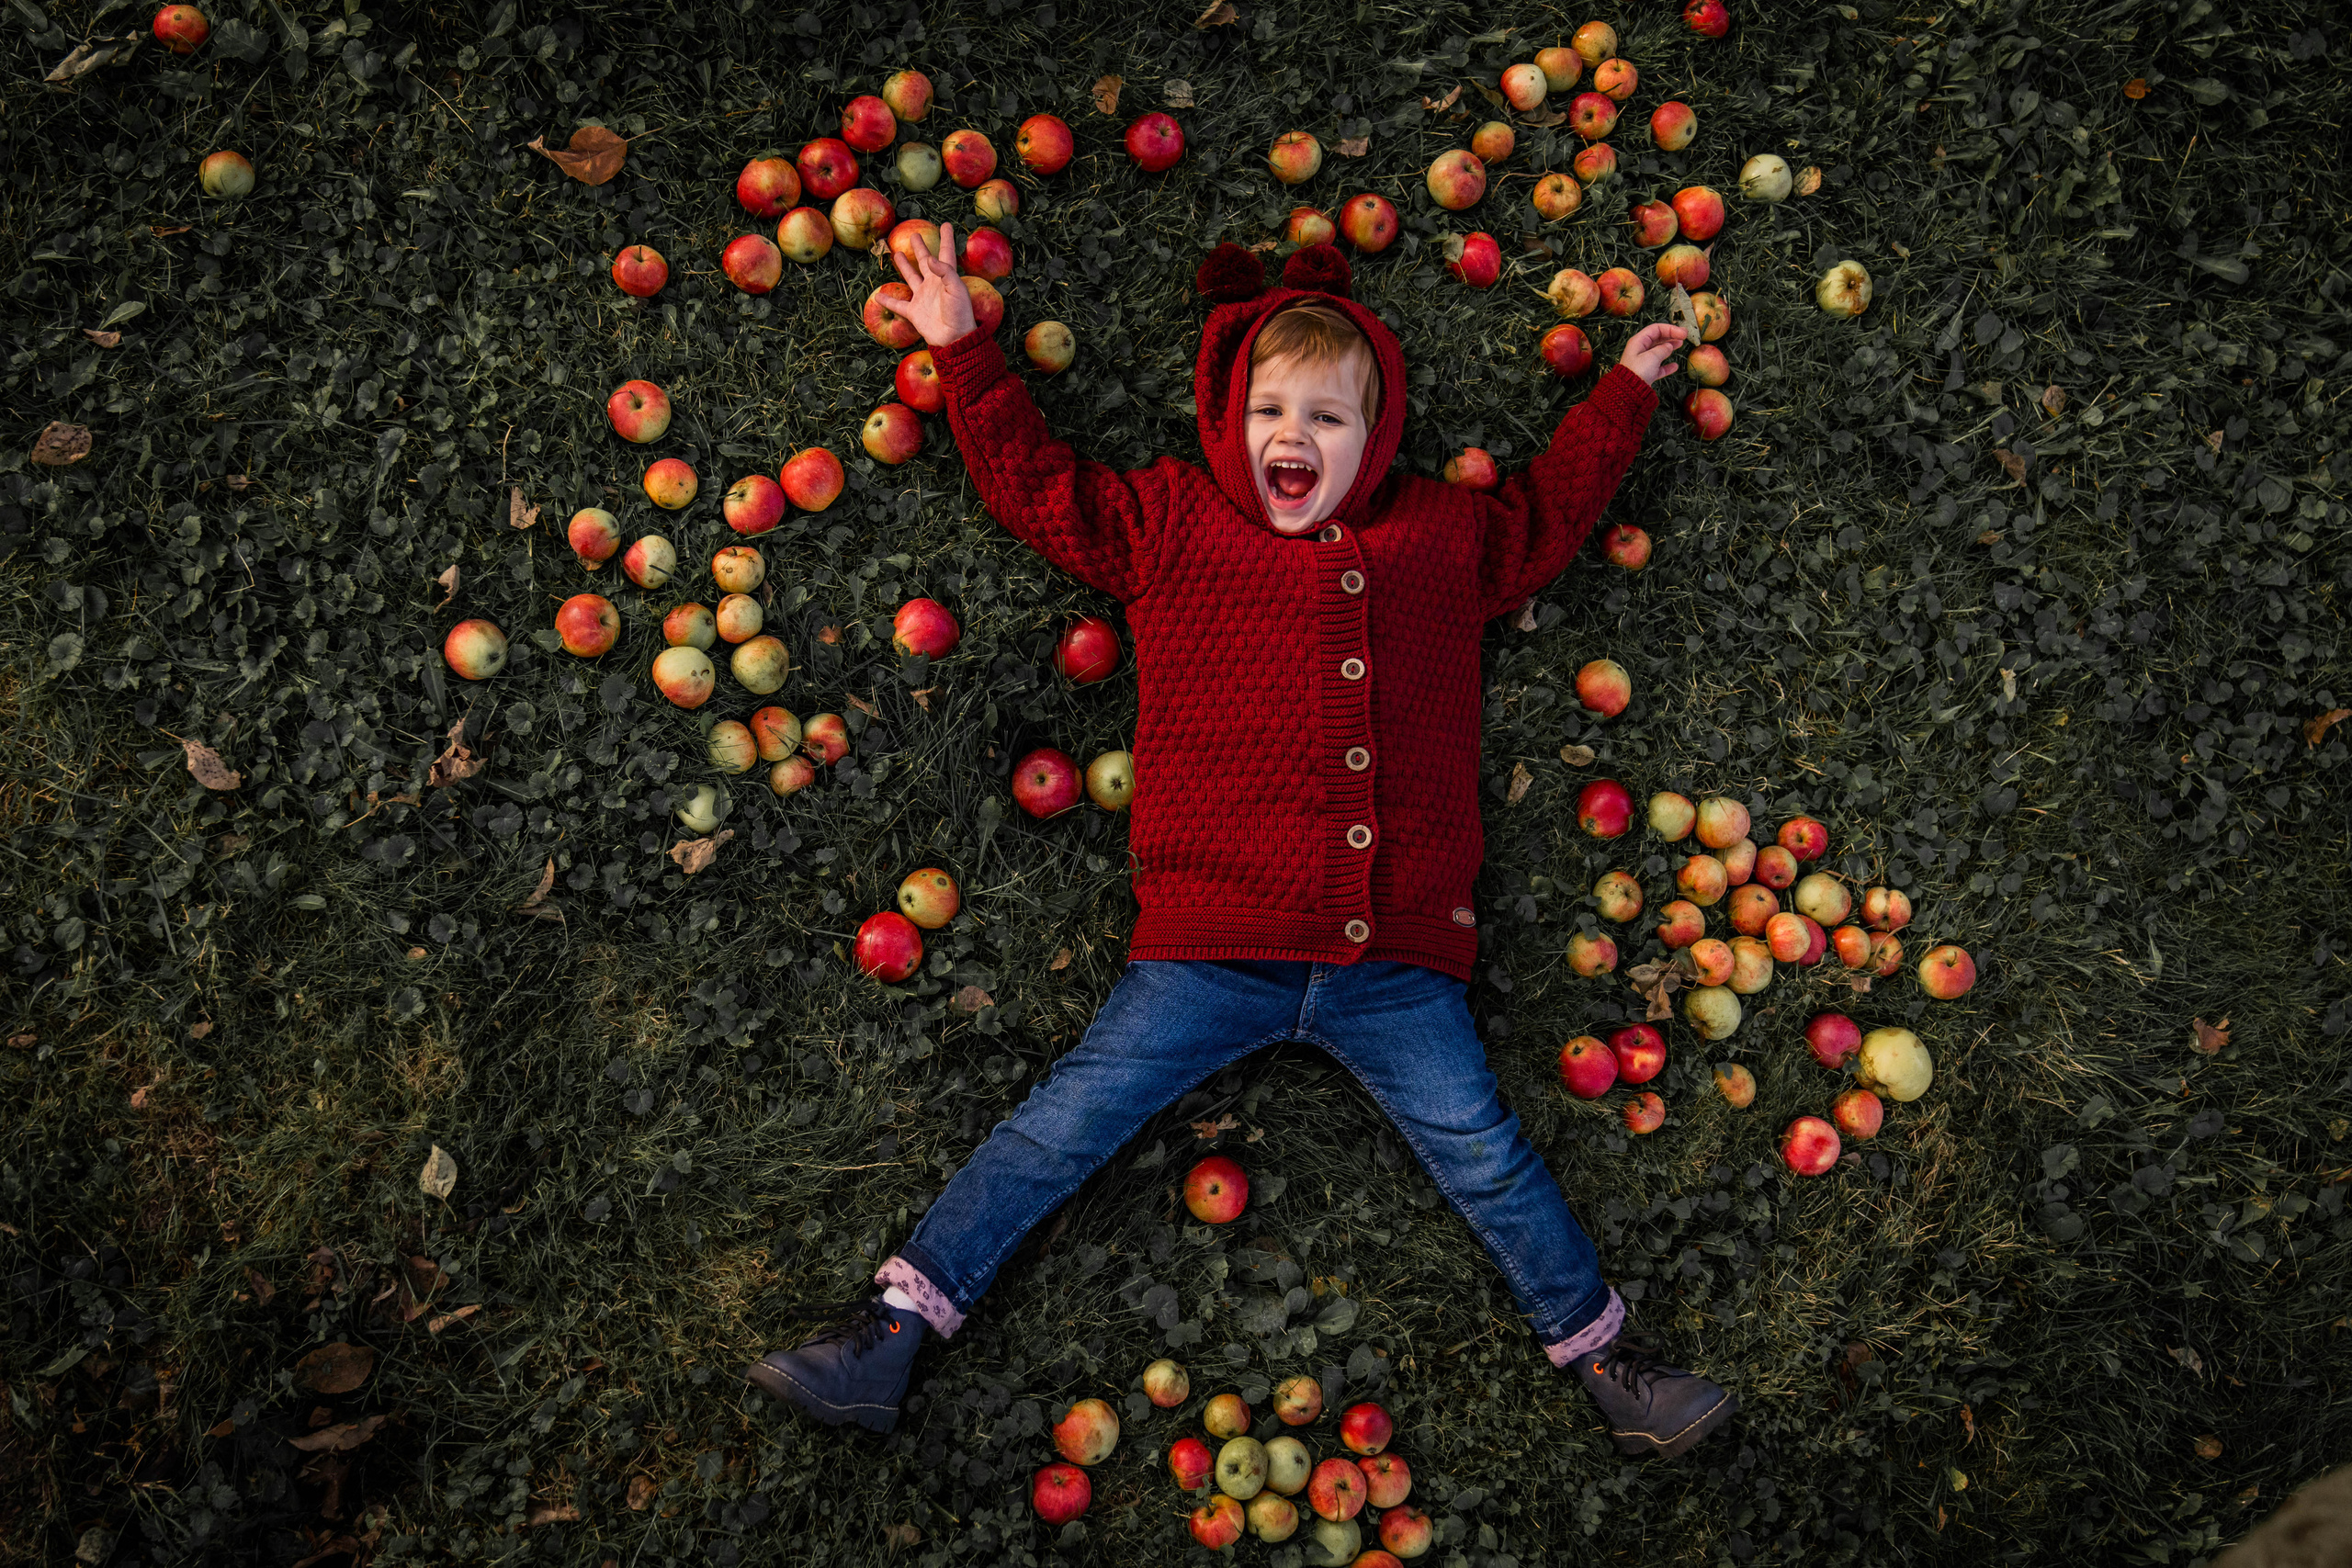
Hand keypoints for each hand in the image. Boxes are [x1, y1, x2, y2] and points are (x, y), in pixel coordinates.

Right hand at [888, 221, 976, 347]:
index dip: (946, 239)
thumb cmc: (959, 313)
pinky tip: (878, 295)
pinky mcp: (914, 312)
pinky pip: (898, 305)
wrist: (954, 339)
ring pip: (911, 277)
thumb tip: (930, 259)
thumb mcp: (956, 289)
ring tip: (898, 254)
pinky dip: (888, 301)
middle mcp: (933, 284)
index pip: (946, 253)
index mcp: (946, 276)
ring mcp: (923, 297)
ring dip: (904, 266)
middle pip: (925, 261)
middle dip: (921, 248)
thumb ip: (945, 272)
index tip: (945, 224)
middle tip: (915, 235)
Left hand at [1619, 322, 1685, 385]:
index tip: (1682, 333)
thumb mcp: (1652, 356)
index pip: (1656, 329)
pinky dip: (1667, 366)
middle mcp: (1640, 350)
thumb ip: (1663, 349)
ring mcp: (1643, 362)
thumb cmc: (1638, 371)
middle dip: (1671, 336)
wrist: (1629, 391)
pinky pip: (1658, 367)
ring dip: (1670, 347)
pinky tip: (1675, 366)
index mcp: (1639, 342)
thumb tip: (1669, 346)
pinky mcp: (1646, 373)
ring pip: (1658, 351)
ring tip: (1680, 344)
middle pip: (1657, 338)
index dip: (1670, 329)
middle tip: (1684, 336)